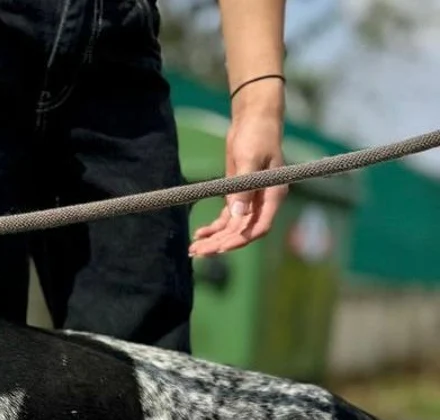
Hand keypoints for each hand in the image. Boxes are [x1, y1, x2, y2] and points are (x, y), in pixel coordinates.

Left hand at [189, 81, 287, 256]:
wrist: (252, 120)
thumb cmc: (257, 135)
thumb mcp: (250, 159)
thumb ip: (244, 187)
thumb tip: (239, 214)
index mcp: (273, 195)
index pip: (259, 227)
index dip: (241, 239)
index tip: (222, 247)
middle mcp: (263, 203)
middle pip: (242, 232)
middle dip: (220, 244)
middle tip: (198, 252)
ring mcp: (250, 201)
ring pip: (232, 229)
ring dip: (214, 240)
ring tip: (193, 249)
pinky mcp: (237, 197)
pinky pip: (226, 220)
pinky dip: (213, 228)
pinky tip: (198, 234)